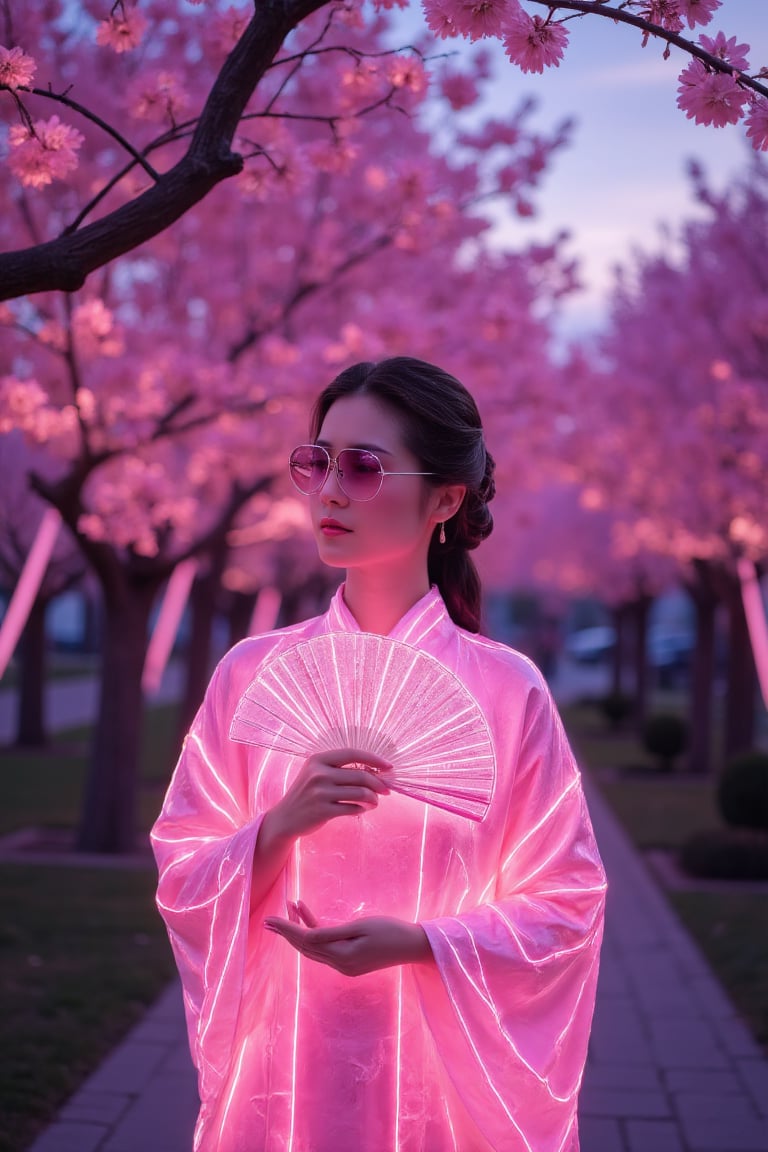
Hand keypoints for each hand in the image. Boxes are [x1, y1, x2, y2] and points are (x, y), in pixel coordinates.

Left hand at [264, 901, 432, 975]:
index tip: (270, 919)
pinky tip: (309, 914)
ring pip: (314, 948)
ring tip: (289, 908)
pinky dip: (316, 932)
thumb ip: (331, 932)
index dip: (287, 929)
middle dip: (287, 932)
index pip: (306, 941)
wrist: (413, 945)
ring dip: (300, 930)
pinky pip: (325, 948)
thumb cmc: (390, 930)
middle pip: (305, 948)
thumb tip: (305, 936)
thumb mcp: (360, 926)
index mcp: (341, 956)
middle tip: (268, 919)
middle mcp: (340, 965)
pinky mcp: (350, 962)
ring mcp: (345, 966)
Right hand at [268, 748, 390, 841]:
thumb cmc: (307, 793)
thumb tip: (376, 770)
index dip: (374, 759)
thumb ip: (340, 769)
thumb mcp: (317, 774)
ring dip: (373, 799)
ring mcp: (320, 793)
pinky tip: (362, 809)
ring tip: (374, 802)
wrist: (285, 818)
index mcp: (318, 759)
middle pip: (361, 775)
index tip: (389, 766)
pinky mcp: (323, 811)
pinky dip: (362, 809)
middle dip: (379, 783)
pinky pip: (353, 808)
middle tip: (386, 790)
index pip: (353, 753)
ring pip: (360, 793)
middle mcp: (318, 774)